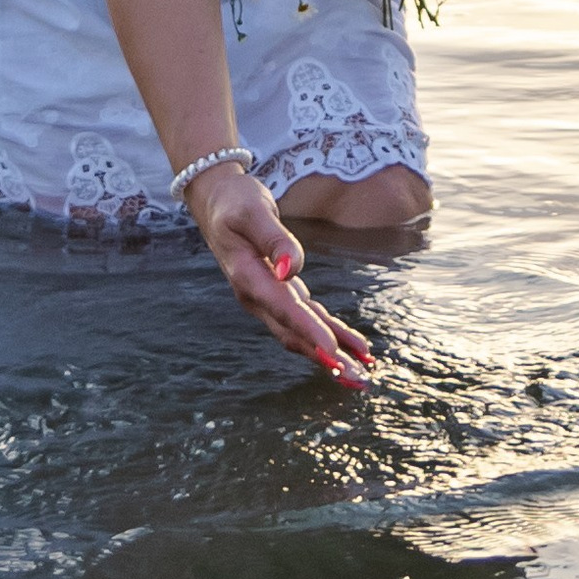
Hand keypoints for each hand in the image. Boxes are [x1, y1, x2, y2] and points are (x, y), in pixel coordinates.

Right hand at [185, 167, 375, 388]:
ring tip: (362, 372)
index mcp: (248, 277)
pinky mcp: (279, 294)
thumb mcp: (252, 211)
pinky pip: (307, 319)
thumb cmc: (235, 201)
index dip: (309, 331)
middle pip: (294, 334)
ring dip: (332, 354)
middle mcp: (256, 296)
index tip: (333, 352)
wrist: (216, 200)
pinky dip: (330, 334)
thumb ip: (273, 239)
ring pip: (301, 333)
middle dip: (326, 358)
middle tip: (357, 378)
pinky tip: (353, 347)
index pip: (284, 308)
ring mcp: (266, 298)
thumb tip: (290, 271)